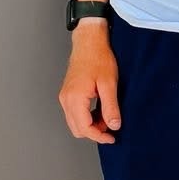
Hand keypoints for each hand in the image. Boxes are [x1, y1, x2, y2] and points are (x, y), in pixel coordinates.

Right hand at [59, 22, 120, 143]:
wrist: (89, 42)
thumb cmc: (98, 58)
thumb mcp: (109, 84)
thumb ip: (110, 108)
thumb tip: (114, 126)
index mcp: (75, 98)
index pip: (84, 128)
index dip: (99, 136)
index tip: (112, 137)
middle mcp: (66, 99)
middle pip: (77, 128)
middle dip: (94, 131)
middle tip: (111, 125)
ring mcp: (65, 96)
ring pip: (75, 122)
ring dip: (90, 124)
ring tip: (106, 115)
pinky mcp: (67, 93)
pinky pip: (74, 113)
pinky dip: (86, 116)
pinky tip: (99, 109)